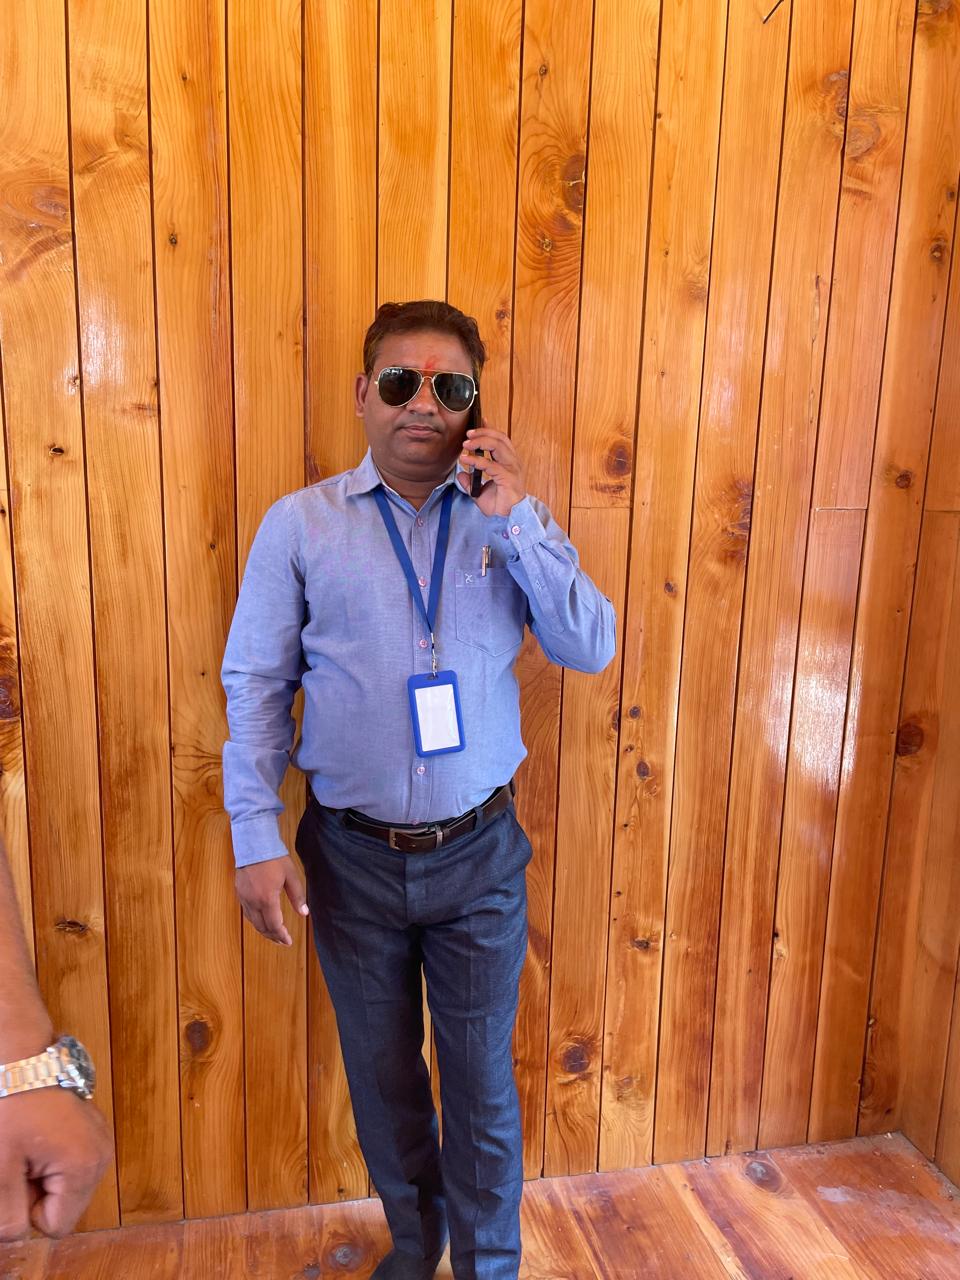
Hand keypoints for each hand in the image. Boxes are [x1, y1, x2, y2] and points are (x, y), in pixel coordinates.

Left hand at [0, 1088, 111, 1239]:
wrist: (19, 1056)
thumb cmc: (11, 1104)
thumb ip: (6, 1214)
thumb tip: (14, 1234)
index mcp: (85, 1166)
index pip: (56, 1226)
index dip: (28, 1208)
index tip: (19, 1172)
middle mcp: (101, 1154)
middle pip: (63, 1206)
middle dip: (34, 1191)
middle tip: (19, 1156)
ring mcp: (98, 1138)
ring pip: (63, 1186)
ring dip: (39, 1175)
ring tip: (26, 1144)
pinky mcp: (90, 1128)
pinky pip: (67, 1164)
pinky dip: (47, 1157)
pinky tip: (36, 1134)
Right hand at [235, 855, 308, 946]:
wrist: (253, 844)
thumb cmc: (274, 858)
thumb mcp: (291, 876)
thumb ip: (298, 896)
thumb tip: (304, 913)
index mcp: (267, 899)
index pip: (274, 925)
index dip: (282, 936)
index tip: (289, 942)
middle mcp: (253, 902)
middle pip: (262, 927)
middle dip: (273, 936)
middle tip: (282, 941)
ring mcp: (244, 898)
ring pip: (253, 922)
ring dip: (263, 930)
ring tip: (273, 935)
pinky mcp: (239, 893)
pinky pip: (247, 913)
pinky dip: (255, 921)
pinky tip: (262, 921)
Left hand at [457, 425, 525, 516]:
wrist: (509, 519)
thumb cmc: (500, 505)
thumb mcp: (480, 492)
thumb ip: (471, 482)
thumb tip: (461, 474)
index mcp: (508, 462)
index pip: (500, 439)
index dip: (490, 428)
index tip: (479, 420)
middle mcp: (512, 462)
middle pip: (500, 438)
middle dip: (483, 432)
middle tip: (467, 434)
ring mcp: (512, 469)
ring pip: (498, 446)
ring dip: (480, 442)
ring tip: (466, 444)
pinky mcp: (508, 478)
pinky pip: (491, 465)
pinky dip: (477, 461)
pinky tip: (467, 460)